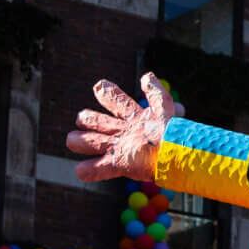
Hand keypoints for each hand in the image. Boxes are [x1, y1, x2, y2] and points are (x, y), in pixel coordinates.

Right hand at [66, 72, 182, 183]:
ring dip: (81, 141)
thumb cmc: (171, 132)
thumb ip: (155, 92)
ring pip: (94, 143)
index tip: (99, 87)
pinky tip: (80, 171)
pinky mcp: (121, 165)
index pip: (115, 101)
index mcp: (134, 117)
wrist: (176, 155)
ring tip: (72, 140)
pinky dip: (89, 170)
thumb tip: (145, 77)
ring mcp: (121, 148)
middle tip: (82, 118)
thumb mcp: (165, 108)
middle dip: (87, 119)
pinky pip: (101, 169)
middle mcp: (124, 132)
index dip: (106, 93)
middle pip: (98, 122)